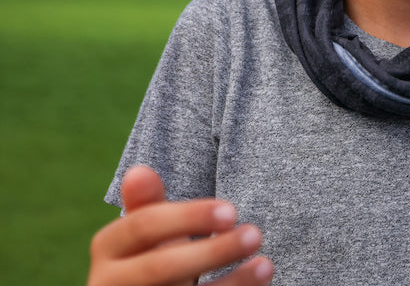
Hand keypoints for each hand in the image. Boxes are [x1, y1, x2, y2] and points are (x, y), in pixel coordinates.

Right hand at [87, 165, 272, 285]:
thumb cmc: (150, 259)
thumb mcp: (148, 233)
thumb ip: (146, 205)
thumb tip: (139, 171)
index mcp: (107, 248)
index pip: (144, 226)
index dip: (189, 217)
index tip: (233, 211)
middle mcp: (107, 283)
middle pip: (159, 268)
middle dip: (212, 251)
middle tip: (256, 234)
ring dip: (231, 283)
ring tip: (267, 264)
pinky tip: (259, 279)